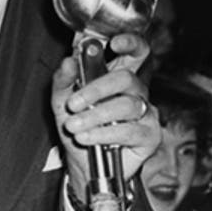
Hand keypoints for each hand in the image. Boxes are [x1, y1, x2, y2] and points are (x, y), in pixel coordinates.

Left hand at [51, 32, 158, 203]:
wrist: (83, 166)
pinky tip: (87, 138)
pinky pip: (130, 130)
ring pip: (125, 105)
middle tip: (73, 104)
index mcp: (117, 77)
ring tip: (74, 126)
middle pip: (126, 78)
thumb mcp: (62, 103)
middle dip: (96, 89)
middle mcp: (135, 92)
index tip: (114, 43)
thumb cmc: (78, 129)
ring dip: (95, 116)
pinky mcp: (149, 135)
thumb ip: (63, 80)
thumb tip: (68, 61)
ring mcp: (145, 113)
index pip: (135, 52)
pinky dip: (104, 134)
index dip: (130, 43)